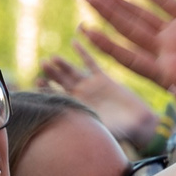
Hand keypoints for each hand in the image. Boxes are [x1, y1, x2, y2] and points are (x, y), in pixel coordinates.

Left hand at [37, 36, 162, 147]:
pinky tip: (74, 43)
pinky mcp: (103, 79)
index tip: (37, 81)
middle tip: (43, 64)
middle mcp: (81, 96)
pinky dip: (83, 53)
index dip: (46, 89)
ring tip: (54, 57)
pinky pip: (91, 63)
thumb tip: (75, 132)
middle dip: (52, 73)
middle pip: (62, 82)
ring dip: (64, 64)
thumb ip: (89, 127)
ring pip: (73, 72)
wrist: (138, 125)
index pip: (56, 97)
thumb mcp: (101, 130)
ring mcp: (91, 86)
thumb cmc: (120, 133)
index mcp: (76, 108)